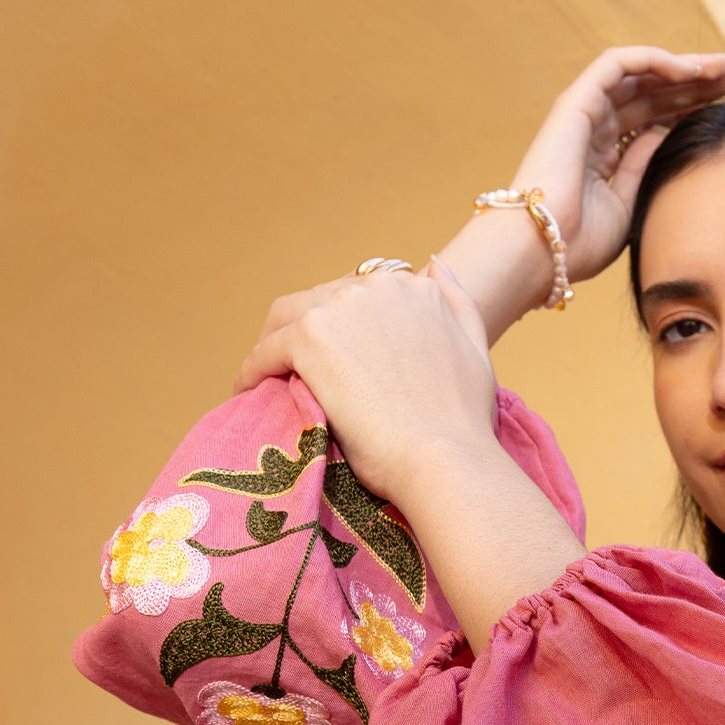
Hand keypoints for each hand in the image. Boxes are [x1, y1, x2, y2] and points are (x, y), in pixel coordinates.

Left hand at [234, 264, 497, 499]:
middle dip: (304, 332)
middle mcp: (377, 287)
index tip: (333, 359)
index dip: (341, 327)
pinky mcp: (310, 338)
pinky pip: (266, 351)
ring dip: (273, 346)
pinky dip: (253, 371)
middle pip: (320, 300)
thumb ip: (457, 301)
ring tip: (265, 380)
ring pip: (287, 318)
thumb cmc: (464, 424)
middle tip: (292, 371)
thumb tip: (434, 263)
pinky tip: (248, 395)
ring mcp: (341, 308)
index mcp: (414, 288)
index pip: (358, 295)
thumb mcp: (475, 349)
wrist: (447, 462)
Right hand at [509, 45, 724, 283]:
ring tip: (723, 68)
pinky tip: (689, 70)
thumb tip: (668, 132)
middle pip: (655, 92)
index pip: (658, 117)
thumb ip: (646, 166)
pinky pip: (618, 64)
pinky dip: (654, 60)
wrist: (543, 252)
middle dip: (698, 81)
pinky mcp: (576, 102)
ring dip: (683, 66)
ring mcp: (585, 112)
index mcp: (607, 155)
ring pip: (642, 73)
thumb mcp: (629, 204)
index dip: (694, 106)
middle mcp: (596, 127)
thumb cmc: (579, 244)